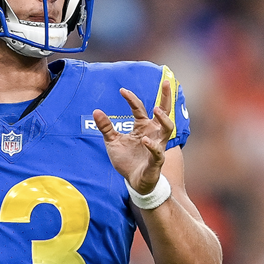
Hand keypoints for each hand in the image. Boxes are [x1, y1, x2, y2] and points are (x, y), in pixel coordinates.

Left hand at [92, 79, 174, 194]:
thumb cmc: (126, 159)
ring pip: (168, 129)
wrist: (133, 181)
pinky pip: (157, 151)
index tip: (122, 90)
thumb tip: (96, 111)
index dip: (131, 98)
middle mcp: (153, 133)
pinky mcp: (156, 160)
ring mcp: (157, 145)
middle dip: (166, 97)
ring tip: (155, 110)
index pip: (139, 108)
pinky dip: (152, 146)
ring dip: (164, 119)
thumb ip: (106, 127)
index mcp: (143, 126)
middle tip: (166, 82)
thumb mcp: (112, 141)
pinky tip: (144, 140)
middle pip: (164, 111)